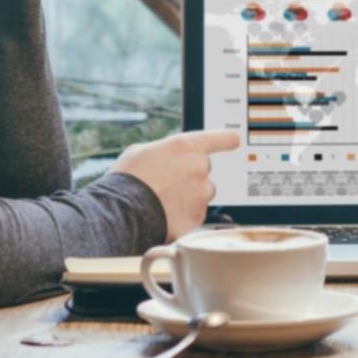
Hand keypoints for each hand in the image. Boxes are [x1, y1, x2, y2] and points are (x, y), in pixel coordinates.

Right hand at [110, 130, 242, 241]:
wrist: (123, 213)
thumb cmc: (127, 180)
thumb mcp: (141, 152)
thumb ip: (164, 152)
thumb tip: (168, 159)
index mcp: (186, 147)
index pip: (217, 139)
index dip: (226, 139)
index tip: (234, 140)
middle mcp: (199, 168)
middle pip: (203, 171)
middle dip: (190, 176)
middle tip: (166, 184)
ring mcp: (201, 194)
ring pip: (201, 194)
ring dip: (189, 197)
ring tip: (162, 201)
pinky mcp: (199, 218)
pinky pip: (196, 215)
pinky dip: (183, 216)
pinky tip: (164, 215)